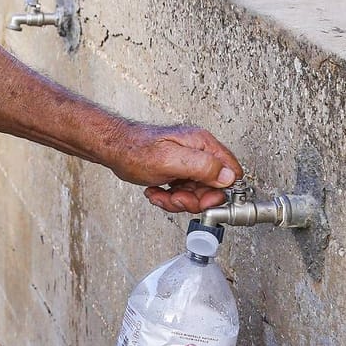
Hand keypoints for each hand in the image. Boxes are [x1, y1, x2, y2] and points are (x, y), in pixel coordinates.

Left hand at [105, 123, 242, 213]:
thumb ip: (202, 166)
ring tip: (162, 194)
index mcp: (202, 144)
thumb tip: (228, 176)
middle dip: (194, 200)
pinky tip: (157, 192)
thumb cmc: (136, 150)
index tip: (203, 200)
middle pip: (213, 187)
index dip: (219, 191)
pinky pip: (183, 193)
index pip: (230, 171)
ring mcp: (188, 163)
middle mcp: (198, 152)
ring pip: (196, 193)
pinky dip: (169, 198)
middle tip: (176, 198)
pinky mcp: (178, 172)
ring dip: (178, 200)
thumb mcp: (170, 160)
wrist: (115, 149)